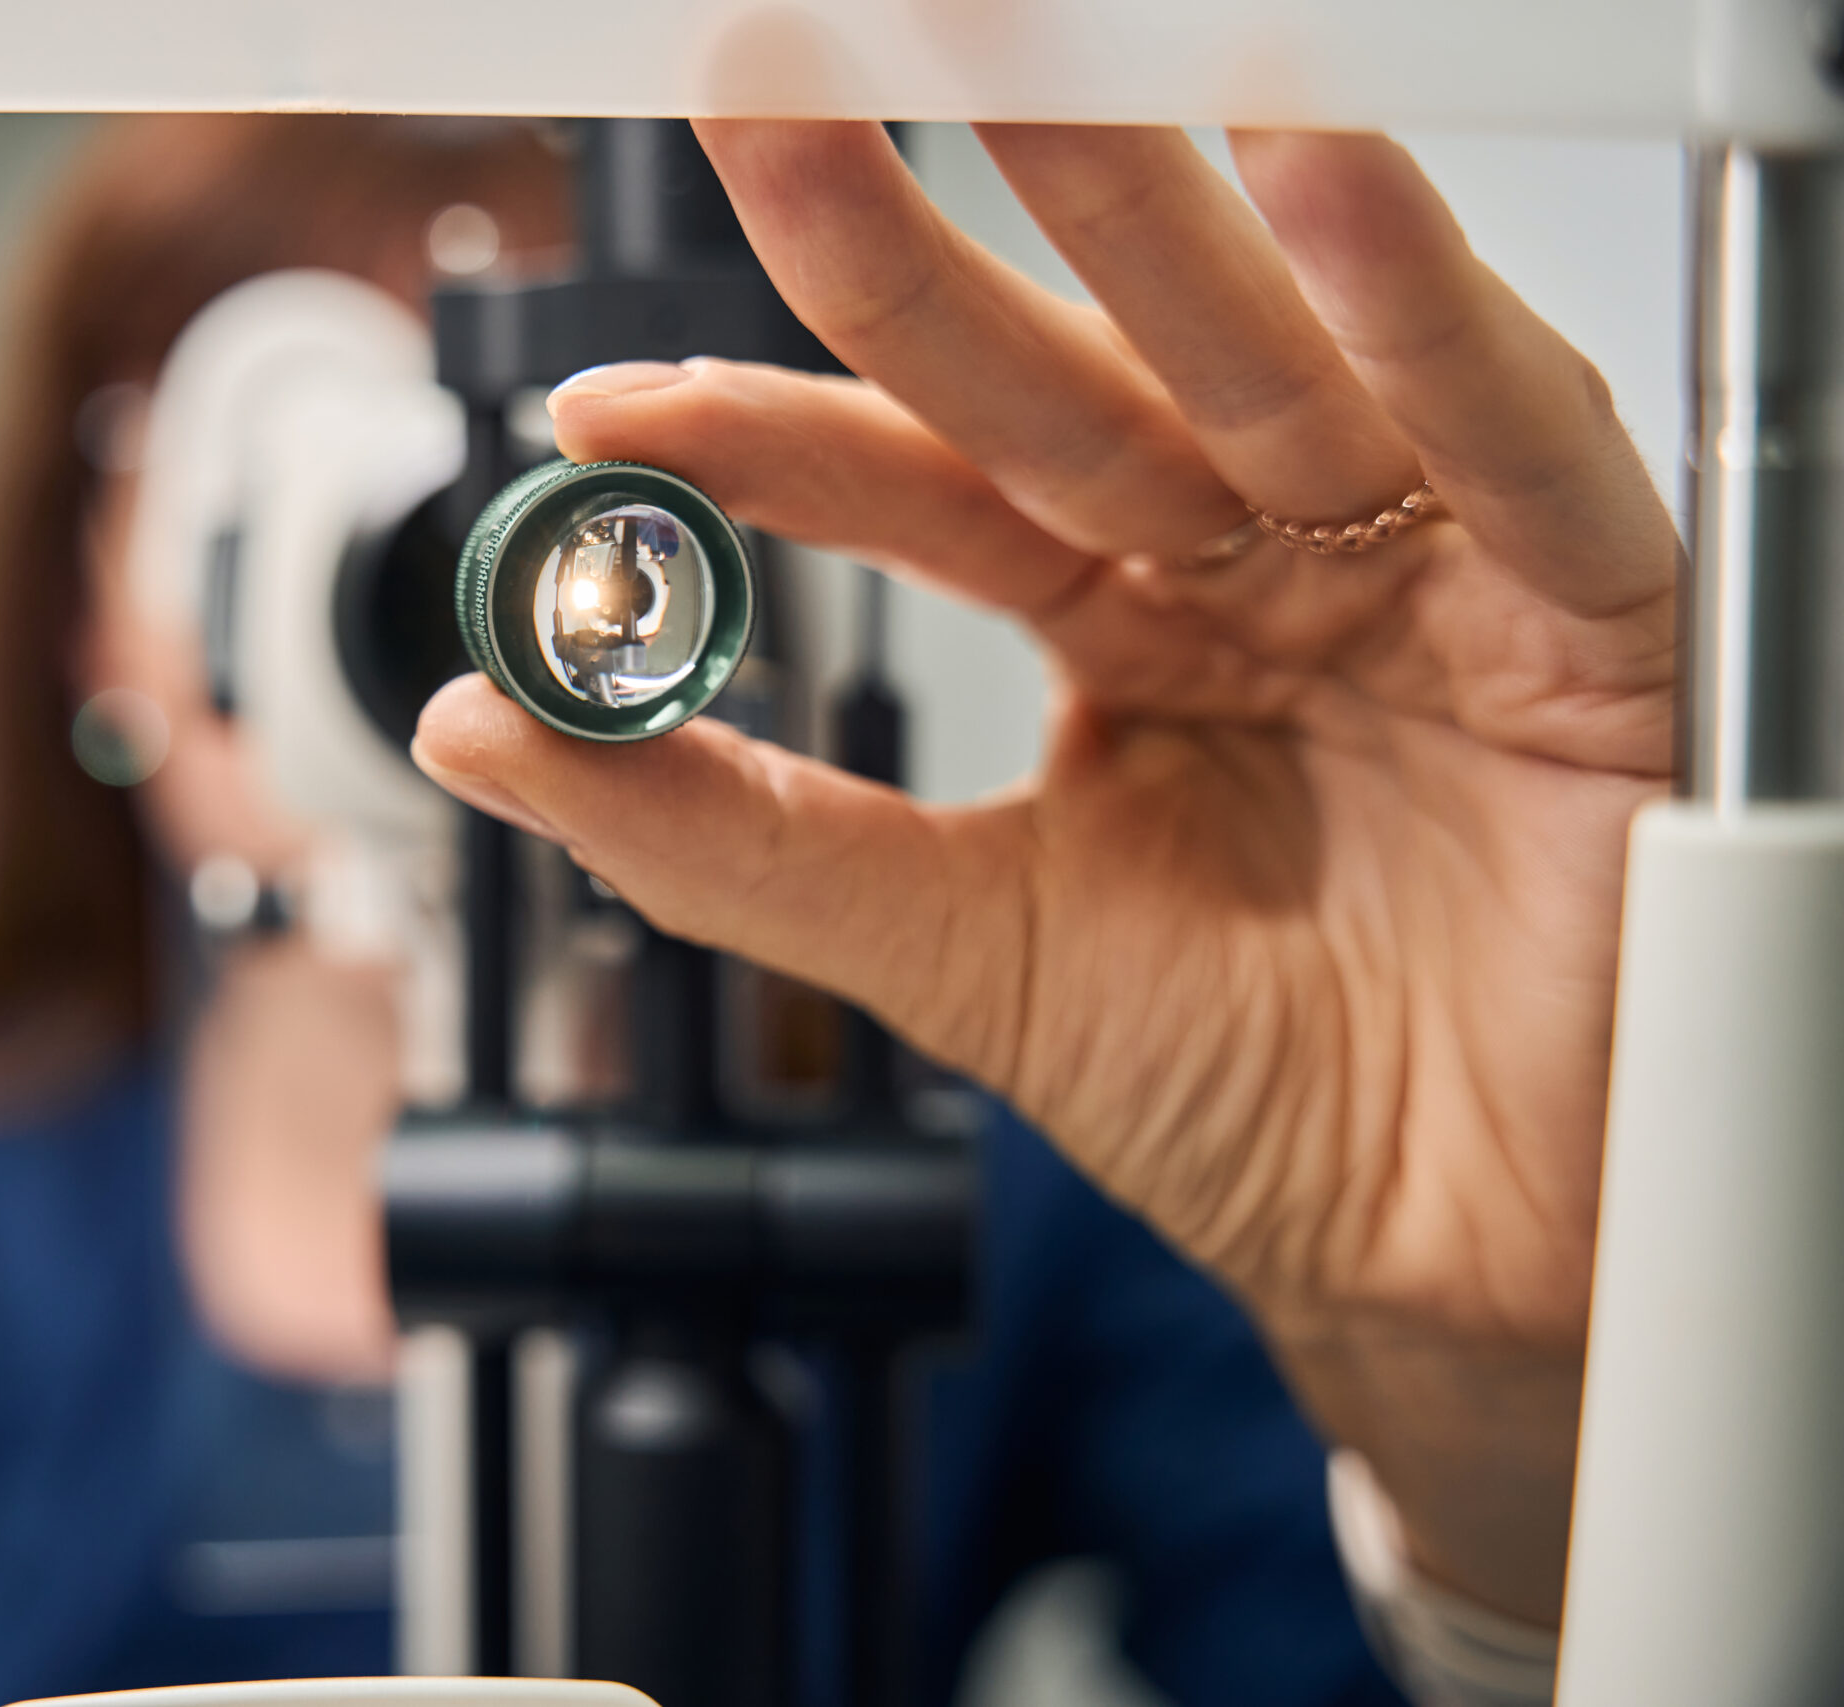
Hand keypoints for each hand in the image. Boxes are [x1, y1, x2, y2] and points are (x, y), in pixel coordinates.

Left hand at [413, 122, 1677, 1624]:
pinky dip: (1426, 312)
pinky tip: (1318, 182)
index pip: (929, 482)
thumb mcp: (960, 954)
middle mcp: (1263, 562)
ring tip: (1011, 69)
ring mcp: (1420, 565)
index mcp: (1125, 627)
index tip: (607, 413)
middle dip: (923, 248)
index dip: (774, 432)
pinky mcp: (1593, 605)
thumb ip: (738, 845)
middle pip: (1079, 367)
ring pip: (1270, 350)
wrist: (1461, 1265)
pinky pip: (1516, 433)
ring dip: (1142, 212)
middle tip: (773, 111)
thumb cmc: (1253, 1102)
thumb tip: (489, 734)